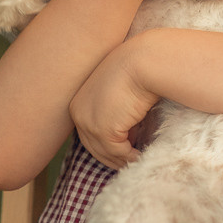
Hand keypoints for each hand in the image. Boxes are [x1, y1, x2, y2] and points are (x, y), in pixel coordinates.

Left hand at [70, 40, 161, 168]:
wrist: (143, 61)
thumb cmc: (137, 70)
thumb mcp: (120, 92)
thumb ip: (118, 112)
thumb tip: (129, 133)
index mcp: (79, 103)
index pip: (89, 133)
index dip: (106, 144)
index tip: (124, 150)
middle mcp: (78, 114)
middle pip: (94, 147)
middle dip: (113, 157)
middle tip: (130, 162)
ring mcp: (89, 123)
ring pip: (106, 152)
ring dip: (122, 160)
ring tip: (138, 160)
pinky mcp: (104, 130)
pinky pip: (118, 152)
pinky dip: (131, 157)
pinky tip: (142, 156)